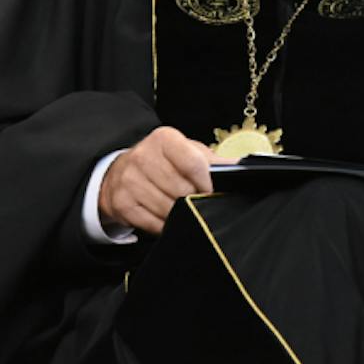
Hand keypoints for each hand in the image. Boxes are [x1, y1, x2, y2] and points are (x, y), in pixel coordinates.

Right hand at [98, 126, 221, 235]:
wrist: (122, 171)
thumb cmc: (161, 161)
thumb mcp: (186, 152)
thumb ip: (212, 160)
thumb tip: (241, 168)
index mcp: (164, 139)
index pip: (192, 163)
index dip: (205, 182)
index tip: (209, 190)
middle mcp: (143, 156)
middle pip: (181, 189)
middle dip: (191, 199)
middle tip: (192, 198)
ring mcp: (130, 180)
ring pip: (167, 208)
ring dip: (177, 214)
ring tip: (177, 206)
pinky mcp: (122, 202)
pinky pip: (152, 223)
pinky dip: (163, 224)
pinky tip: (163, 215)